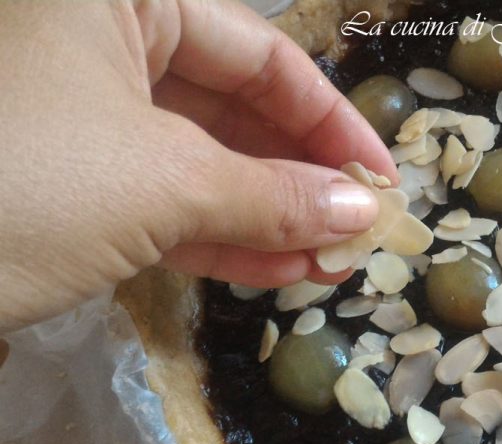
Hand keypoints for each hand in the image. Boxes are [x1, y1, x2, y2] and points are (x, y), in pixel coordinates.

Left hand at [0, 0, 396, 332]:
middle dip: (299, 178)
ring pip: (198, 163)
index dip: (329, 120)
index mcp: (116, 2)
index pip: (258, 52)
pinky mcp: (61, 187)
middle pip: (231, 107)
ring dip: (268, 219)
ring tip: (329, 265)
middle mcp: (97, 45)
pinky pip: (158, 204)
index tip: (382, 177)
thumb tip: (363, 210)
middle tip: (358, 231)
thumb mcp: (161, 184)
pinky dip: (216, 241)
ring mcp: (76, 119)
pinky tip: (277, 275)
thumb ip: (272, 195)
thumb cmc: (17, 182)